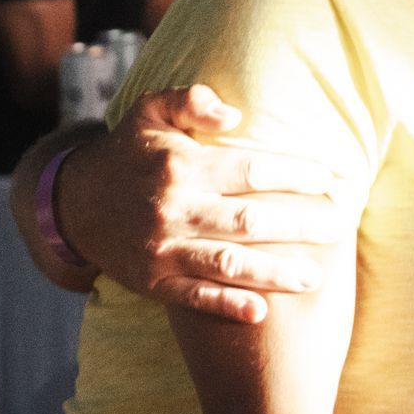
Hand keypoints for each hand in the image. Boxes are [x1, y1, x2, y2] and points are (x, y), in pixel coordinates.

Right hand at [58, 84, 350, 322]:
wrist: (74, 203)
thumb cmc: (130, 152)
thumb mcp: (152, 112)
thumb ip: (192, 101)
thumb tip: (235, 114)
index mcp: (182, 167)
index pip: (252, 170)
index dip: (296, 175)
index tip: (330, 179)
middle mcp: (173, 210)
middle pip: (250, 221)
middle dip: (300, 225)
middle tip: (339, 227)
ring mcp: (162, 250)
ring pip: (228, 264)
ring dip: (275, 273)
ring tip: (316, 278)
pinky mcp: (152, 282)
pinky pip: (195, 297)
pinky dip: (227, 306)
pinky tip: (261, 313)